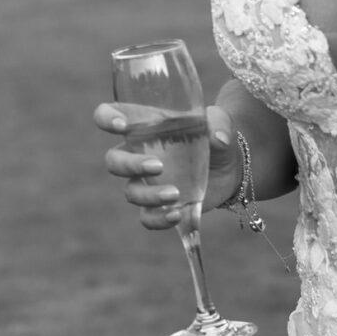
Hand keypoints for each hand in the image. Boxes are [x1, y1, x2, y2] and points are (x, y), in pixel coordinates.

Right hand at [96, 99, 237, 231]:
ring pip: (131, 192)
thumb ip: (219, 122)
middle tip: (158, 167)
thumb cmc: (215, 134)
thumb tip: (218, 138)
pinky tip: (176, 215)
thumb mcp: (221, 121)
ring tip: (175, 194)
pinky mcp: (160, 205)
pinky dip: (158, 219)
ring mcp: (147, 182)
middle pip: (114, 161)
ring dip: (149, 195)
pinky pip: (147, 217)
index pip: (109, 115)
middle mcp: (138, 153)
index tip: (121, 125)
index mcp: (143, 124)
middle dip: (129, 165)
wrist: (231, 167)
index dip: (106, 118)